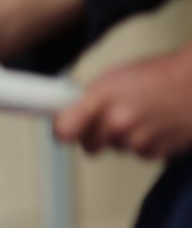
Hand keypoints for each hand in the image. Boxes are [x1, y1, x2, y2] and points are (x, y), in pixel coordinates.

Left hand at [53, 44, 191, 159]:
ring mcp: (136, 140)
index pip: (63, 131)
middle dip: (97, 133)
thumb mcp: (118, 75)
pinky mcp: (155, 153)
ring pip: (116, 148)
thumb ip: (90, 98)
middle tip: (115, 115)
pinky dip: (146, 142)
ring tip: (145, 113)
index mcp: (102, 98)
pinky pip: (139, 153)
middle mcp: (117, 122)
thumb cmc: (163, 74)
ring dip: (125, 136)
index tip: (66, 129)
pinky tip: (158, 123)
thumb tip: (67, 113)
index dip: (64, 131)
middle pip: (89, 145)